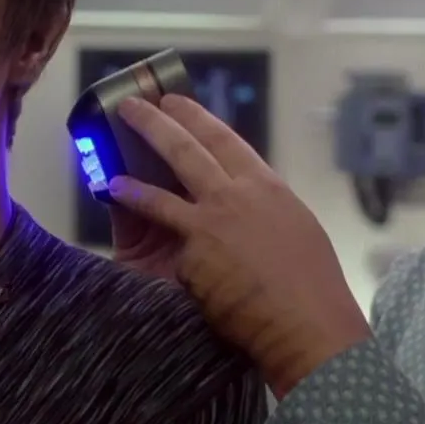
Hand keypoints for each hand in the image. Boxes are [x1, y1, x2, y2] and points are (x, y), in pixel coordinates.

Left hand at [108, 94, 371, 398]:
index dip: (196, 118)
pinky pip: (170, 242)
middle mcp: (235, 196)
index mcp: (265, 185)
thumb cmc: (313, 282)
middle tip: (133, 106)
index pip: (225, 140)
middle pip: (186, 150)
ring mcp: (211, 224)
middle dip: (155, 124)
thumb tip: (249, 203)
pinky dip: (150, 232)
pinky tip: (132, 225)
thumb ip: (265, 208)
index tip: (176, 102)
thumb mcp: (296, 226)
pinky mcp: (193, 256)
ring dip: (133, 179)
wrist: (306, 321)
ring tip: (111, 169)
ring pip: (161, 194)